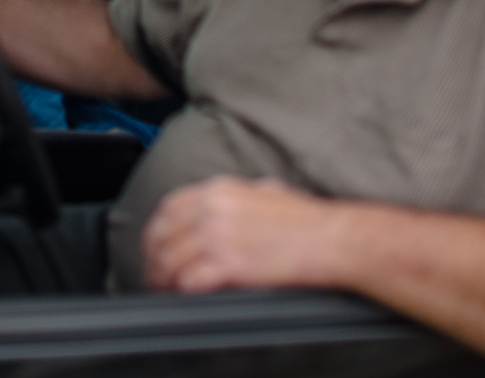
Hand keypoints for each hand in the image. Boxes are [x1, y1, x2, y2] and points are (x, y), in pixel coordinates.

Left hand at [141, 176, 345, 294]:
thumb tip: (224, 205)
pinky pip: (190, 279)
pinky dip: (183, 290)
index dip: (156, 231)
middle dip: (154, 258)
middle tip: (155, 275)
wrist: (330, 239)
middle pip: (164, 235)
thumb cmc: (306, 219)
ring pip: (171, 259)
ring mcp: (220, 236)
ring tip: (166, 290)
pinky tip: (186, 294)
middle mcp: (214, 209)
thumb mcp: (265, 190)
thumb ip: (237, 196)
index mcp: (220, 190)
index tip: (156, 247)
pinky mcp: (230, 264)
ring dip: (164, 278)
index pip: (169, 208)